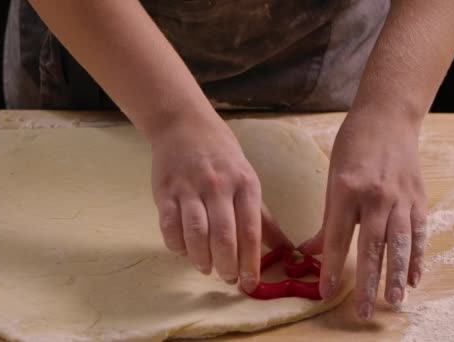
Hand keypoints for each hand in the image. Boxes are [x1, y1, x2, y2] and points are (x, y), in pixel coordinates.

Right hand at [150, 115, 291, 292]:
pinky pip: (169, 226)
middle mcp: (218, 186)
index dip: (251, 261)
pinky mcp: (165, 191)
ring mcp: (189, 188)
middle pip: (222, 235)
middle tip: (229, 279)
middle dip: (226, 265)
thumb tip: (287, 250)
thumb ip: (263, 217)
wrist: (183, 125)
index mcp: (244, 184)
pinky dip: (176, 245)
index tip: (250, 284)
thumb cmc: (221, 156)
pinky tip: (184, 251)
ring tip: (206, 268)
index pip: (250, 230)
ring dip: (201, 258)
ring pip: (195, 233)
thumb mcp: (248, 180)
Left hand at [299, 111, 426, 319]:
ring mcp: (401, 198)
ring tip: (393, 301)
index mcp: (347, 190)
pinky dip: (418, 257)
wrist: (387, 118)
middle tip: (364, 311)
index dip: (332, 267)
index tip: (326, 292)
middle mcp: (376, 197)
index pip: (338, 237)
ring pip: (400, 244)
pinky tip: (414, 278)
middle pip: (372, 247)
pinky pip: (420, 233)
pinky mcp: (419, 198)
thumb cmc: (352, 146)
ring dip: (396, 275)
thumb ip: (327, 218)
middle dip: (368, 282)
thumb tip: (310, 251)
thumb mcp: (332, 177)